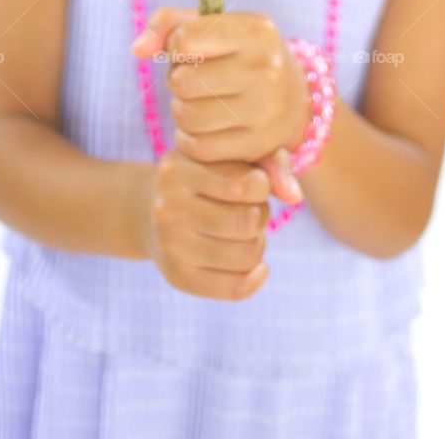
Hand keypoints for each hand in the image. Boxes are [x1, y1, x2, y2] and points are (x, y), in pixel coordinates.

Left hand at [132, 6, 310, 199]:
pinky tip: (203, 126)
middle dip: (178, 80)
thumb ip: (170, 24)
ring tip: (199, 100)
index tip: (190, 49)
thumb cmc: (239, 55)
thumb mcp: (215, 27)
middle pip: (182, 81)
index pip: (185, 38)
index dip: (176, 45)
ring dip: (181, 109)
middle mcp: (267, 68)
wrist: (292, 99)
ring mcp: (266, 109)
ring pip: (187, 115)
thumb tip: (137, 49)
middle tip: (196, 79)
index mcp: (257, 31)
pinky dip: (189, 137)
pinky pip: (198, 146)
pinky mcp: (258, 144)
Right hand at [140, 147, 270, 300]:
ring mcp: (170, 247)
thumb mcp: (225, 156)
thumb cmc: (202, 175)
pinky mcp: (178, 278)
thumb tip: (296, 196)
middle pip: (248, 222)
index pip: (247, 185)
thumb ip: (268, 163)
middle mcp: (167, 209)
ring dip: (258, 242)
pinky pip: (235, 288)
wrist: (148, 210)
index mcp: (177, 171)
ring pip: (247, 255)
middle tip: (251, 209)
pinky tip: (257, 264)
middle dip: (260, 214)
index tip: (254, 184)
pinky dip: (255, 276)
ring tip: (246, 231)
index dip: (262, 186)